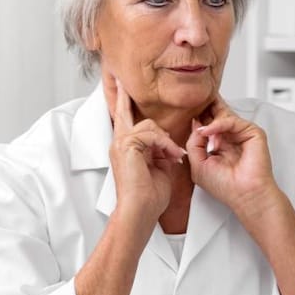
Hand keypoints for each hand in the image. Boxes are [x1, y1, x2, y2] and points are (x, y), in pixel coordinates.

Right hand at [108, 78, 185, 231]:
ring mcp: (120, 143)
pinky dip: (166, 145)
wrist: (140, 211)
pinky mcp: (126, 146)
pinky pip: (151, 134)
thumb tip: (168, 143)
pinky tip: (172, 157)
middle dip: (127, 98)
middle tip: (123, 83)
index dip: (122, 102)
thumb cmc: (149, 197)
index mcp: (125, 148)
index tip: (121, 86)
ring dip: (166, 141)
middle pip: (126, 113)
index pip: (123, 120)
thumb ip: (160, 151)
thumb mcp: (159, 168)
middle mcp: (119, 143)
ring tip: (175, 157)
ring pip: (148, 125)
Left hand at [186, 97, 277, 216]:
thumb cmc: (225, 186)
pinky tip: (208, 130)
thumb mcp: (197, 163)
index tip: (184, 112)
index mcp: (219, 145)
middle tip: (192, 103)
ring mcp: (242, 134)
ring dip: (210, 120)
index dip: (198, 117)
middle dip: (205, 108)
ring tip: (201, 127)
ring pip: (224, 115)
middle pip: (218, 114)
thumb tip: (196, 124)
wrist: (244, 194)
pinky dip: (219, 124)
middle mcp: (231, 138)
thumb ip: (194, 142)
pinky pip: (233, 121)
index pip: (208, 124)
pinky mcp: (253, 133)